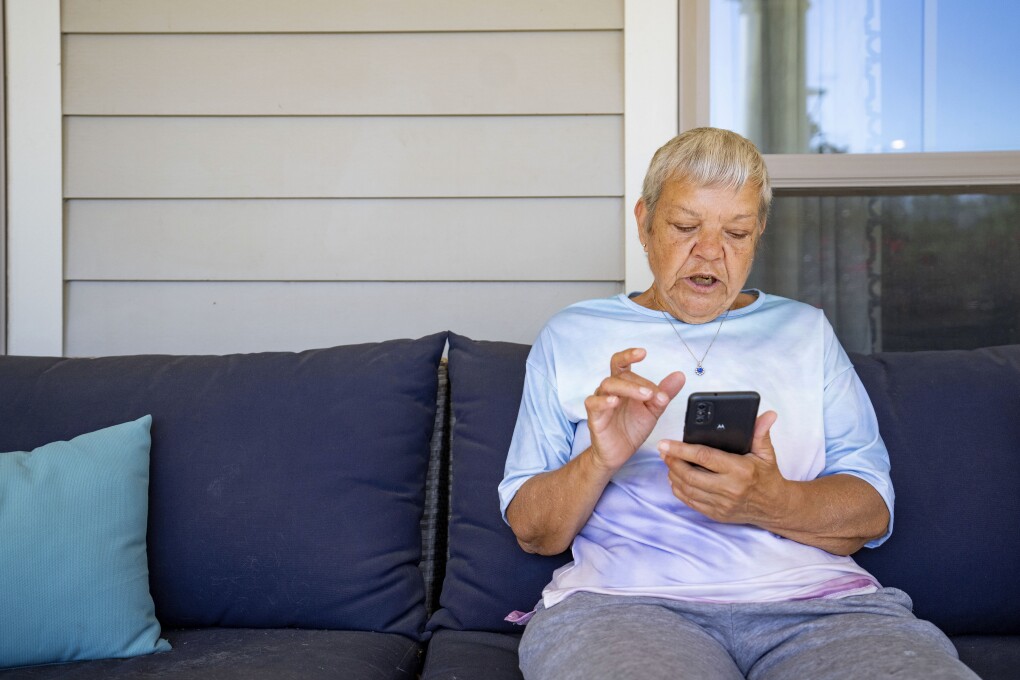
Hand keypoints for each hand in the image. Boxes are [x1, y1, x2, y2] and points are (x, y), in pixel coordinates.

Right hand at [585, 348, 684, 472]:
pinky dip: (604, 401)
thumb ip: (664, 393)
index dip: (629, 355)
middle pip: (620, 376)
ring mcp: (600, 402)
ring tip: (645, 396)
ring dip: (628, 388)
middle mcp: (610, 390)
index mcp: (623, 386)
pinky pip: (594, 403)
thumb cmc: (631, 428)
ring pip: (608, 385)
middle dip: (639, 382)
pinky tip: (614, 402)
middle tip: (654, 393)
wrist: (619, 453)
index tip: (643, 352)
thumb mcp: (653, 410)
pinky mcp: (594, 417)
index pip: (622, 364)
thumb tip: (680, 376)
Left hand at [658, 410, 789, 525]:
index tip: (665, 443)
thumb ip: (761, 432)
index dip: (681, 450)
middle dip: (672, 462)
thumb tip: (767, 415)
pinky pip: (691, 502)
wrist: (774, 508)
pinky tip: (675, 479)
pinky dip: (679, 490)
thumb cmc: (767, 477)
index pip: (704, 457)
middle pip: (690, 475)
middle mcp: (729, 489)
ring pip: (688, 489)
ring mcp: (722, 504)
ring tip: (668, 462)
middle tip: (663, 451)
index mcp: (740, 470)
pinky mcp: (716, 514)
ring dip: (673, 475)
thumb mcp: (766, 453)